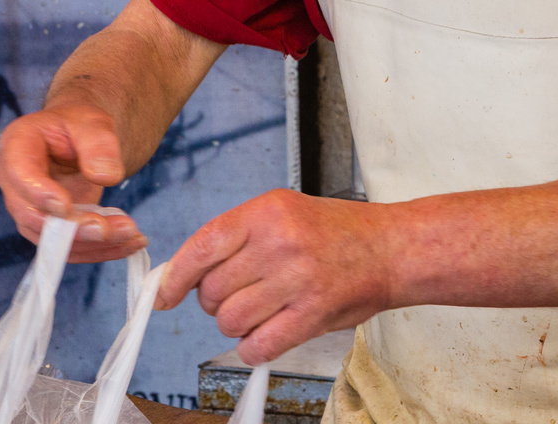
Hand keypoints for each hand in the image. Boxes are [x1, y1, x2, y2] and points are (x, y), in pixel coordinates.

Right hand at [0, 106, 147, 262]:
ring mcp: (31, 210)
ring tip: (132, 237)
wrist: (79, 138)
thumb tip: (106, 176)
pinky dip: (100, 249)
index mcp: (18, 147)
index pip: (21, 174)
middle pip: (34, 216)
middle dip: (72, 228)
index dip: (40, 194)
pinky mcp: (51, 227)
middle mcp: (17, 185)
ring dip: (92, 244)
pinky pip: (70, 246)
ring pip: (53, 240)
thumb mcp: (92, 121)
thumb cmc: (79, 124)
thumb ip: (98, 143)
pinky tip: (131, 243)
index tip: (65, 206)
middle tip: (107, 229)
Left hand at [155, 189, 393, 363]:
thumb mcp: (285, 212)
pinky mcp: (312, 314)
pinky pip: (258, 346)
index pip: (203, 245)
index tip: (166, 294)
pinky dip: (257, 347)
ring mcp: (297, 279)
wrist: (391, 248)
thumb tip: (183, 271)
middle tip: (244, 292)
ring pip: (230, 321)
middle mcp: (280, 242)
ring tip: (265, 309)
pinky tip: (273, 331)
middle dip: (217, 301)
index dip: (176, 276)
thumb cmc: (338, 231)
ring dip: (239, 325)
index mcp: (268, 211)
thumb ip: (237, 236)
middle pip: (211, 291)